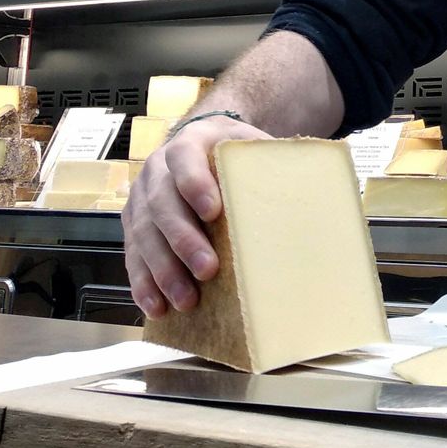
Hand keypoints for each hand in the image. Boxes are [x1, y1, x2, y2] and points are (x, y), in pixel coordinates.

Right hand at [122, 113, 268, 317]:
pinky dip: (144, 283)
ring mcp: (140, 198)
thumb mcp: (254, 148)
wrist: (208, 144)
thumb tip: (313, 193)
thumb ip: (272, 164)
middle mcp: (157, 168)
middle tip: (208, 269)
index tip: (214, 211)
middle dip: (184, 239)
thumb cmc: (238, 154)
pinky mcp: (133, 225)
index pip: (185, 158)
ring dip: (164, 270)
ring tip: (186, 300)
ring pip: (144, 234)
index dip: (195, 184)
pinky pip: (133, 255)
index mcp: (190, 141)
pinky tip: (157, 306)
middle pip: (162, 203)